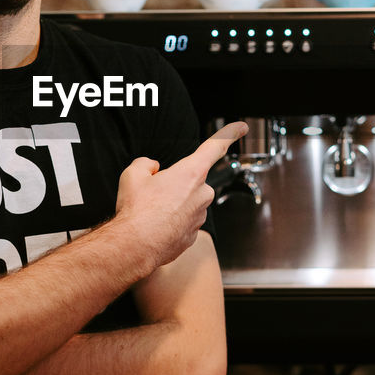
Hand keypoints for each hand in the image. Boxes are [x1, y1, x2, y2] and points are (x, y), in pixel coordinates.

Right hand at [114, 121, 246, 269]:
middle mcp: (201, 194)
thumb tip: (152, 168)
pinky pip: (183, 222)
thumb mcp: (132, 174)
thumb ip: (146, 164)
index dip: (229, 134)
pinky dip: (170, 223)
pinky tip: (155, 226)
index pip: (214, 147)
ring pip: (188, 203)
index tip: (241, 127)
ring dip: (172, 204)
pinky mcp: (192, 236)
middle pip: (193, 181)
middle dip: (176, 184)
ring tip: (151, 212)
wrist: (135, 247)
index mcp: (191, 173)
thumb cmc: (136, 211)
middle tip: (153, 193)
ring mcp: (199, 217)